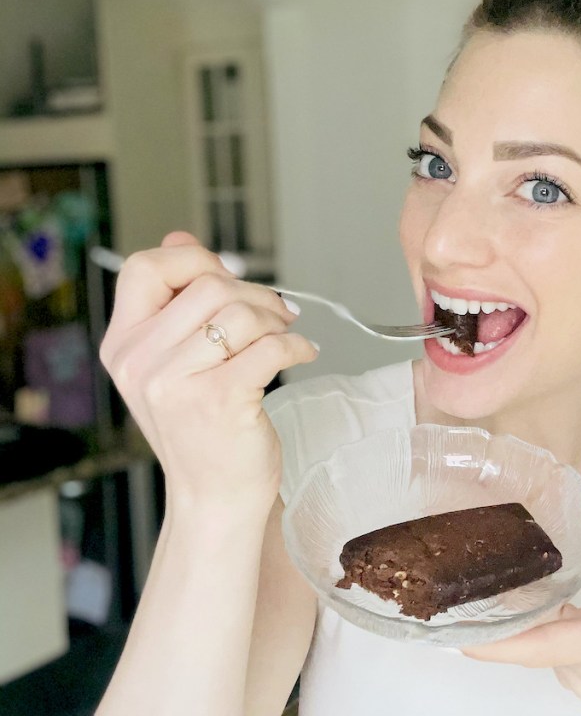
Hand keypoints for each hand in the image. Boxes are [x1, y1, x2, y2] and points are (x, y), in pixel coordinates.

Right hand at [99, 232, 318, 511]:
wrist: (215, 496)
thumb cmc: (203, 428)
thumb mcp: (174, 363)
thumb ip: (175, 302)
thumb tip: (179, 239)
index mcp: (123, 345)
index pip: (144, 268)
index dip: (195, 261)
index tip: (229, 278)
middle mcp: (139, 362)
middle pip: (208, 285)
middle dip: (254, 293)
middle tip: (277, 314)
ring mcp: (176, 383)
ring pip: (240, 313)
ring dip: (276, 319)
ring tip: (286, 336)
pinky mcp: (219, 401)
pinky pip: (270, 347)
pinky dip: (298, 346)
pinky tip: (303, 354)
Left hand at [462, 489, 580, 707]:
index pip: (544, 645)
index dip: (497, 644)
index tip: (457, 635)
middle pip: (530, 643)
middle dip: (494, 617)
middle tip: (460, 581)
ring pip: (536, 646)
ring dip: (519, 619)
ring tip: (498, 583)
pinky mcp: (579, 683)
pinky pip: (545, 652)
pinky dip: (537, 628)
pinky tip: (537, 603)